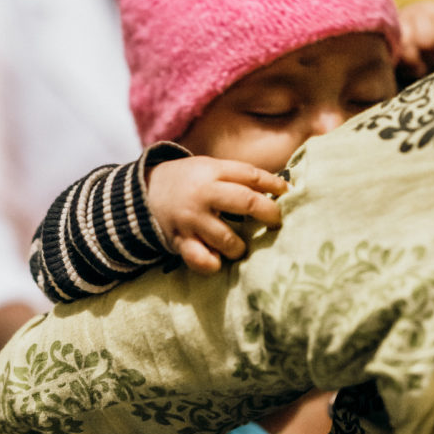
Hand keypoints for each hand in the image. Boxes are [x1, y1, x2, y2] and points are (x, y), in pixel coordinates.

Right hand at [147, 156, 287, 273]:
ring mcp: (191, 219)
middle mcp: (203, 194)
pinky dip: (212, 264)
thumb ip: (240, 177)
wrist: (145, 192)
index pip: (250, 175)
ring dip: (240, 247)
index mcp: (213, 171)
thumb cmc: (190, 182)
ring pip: (227, 239)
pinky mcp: (180, 241)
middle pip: (246, 202)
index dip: (274, 184)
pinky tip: (216, 261)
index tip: (288, 193)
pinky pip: (201, 259)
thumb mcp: (211, 169)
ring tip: (239, 247)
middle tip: (276, 222)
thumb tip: (282, 188)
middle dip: (269, 213)